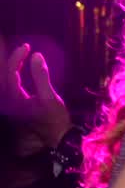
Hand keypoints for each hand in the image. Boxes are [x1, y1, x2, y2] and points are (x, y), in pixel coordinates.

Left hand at [1, 35, 70, 154]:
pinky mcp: (17, 107)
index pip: (10, 72)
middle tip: (22, 48)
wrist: (56, 140)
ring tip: (20, 56)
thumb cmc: (54, 121)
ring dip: (12, 68)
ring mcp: (12, 104)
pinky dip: (15, 76)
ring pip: (7, 81)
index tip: (28, 47)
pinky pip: (12, 86)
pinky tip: (21, 72)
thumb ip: (41, 76)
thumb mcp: (49, 98)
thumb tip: (36, 55)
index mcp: (14, 98)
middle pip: (4, 75)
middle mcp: (9, 101)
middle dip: (12, 60)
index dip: (17, 57)